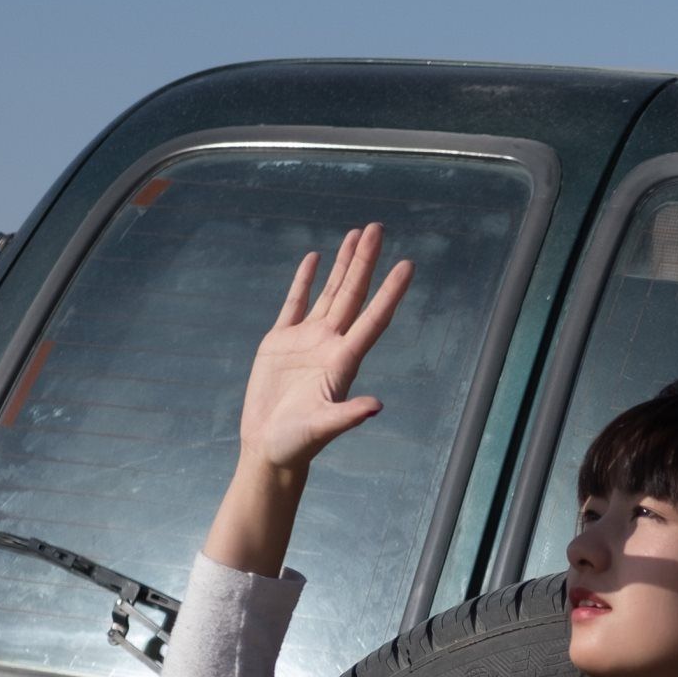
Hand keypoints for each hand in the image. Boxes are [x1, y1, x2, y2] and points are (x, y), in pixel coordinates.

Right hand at [239, 224, 412, 474]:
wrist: (270, 448)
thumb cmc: (298, 443)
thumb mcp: (323, 429)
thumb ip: (348, 416)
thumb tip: (375, 406)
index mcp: (344, 361)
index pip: (373, 318)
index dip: (390, 292)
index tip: (407, 265)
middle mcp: (330, 345)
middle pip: (353, 295)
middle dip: (365, 261)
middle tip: (378, 228)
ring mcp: (306, 341)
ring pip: (330, 293)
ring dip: (344, 265)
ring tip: (356, 234)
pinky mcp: (280, 342)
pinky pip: (295, 303)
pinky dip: (305, 281)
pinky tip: (315, 258)